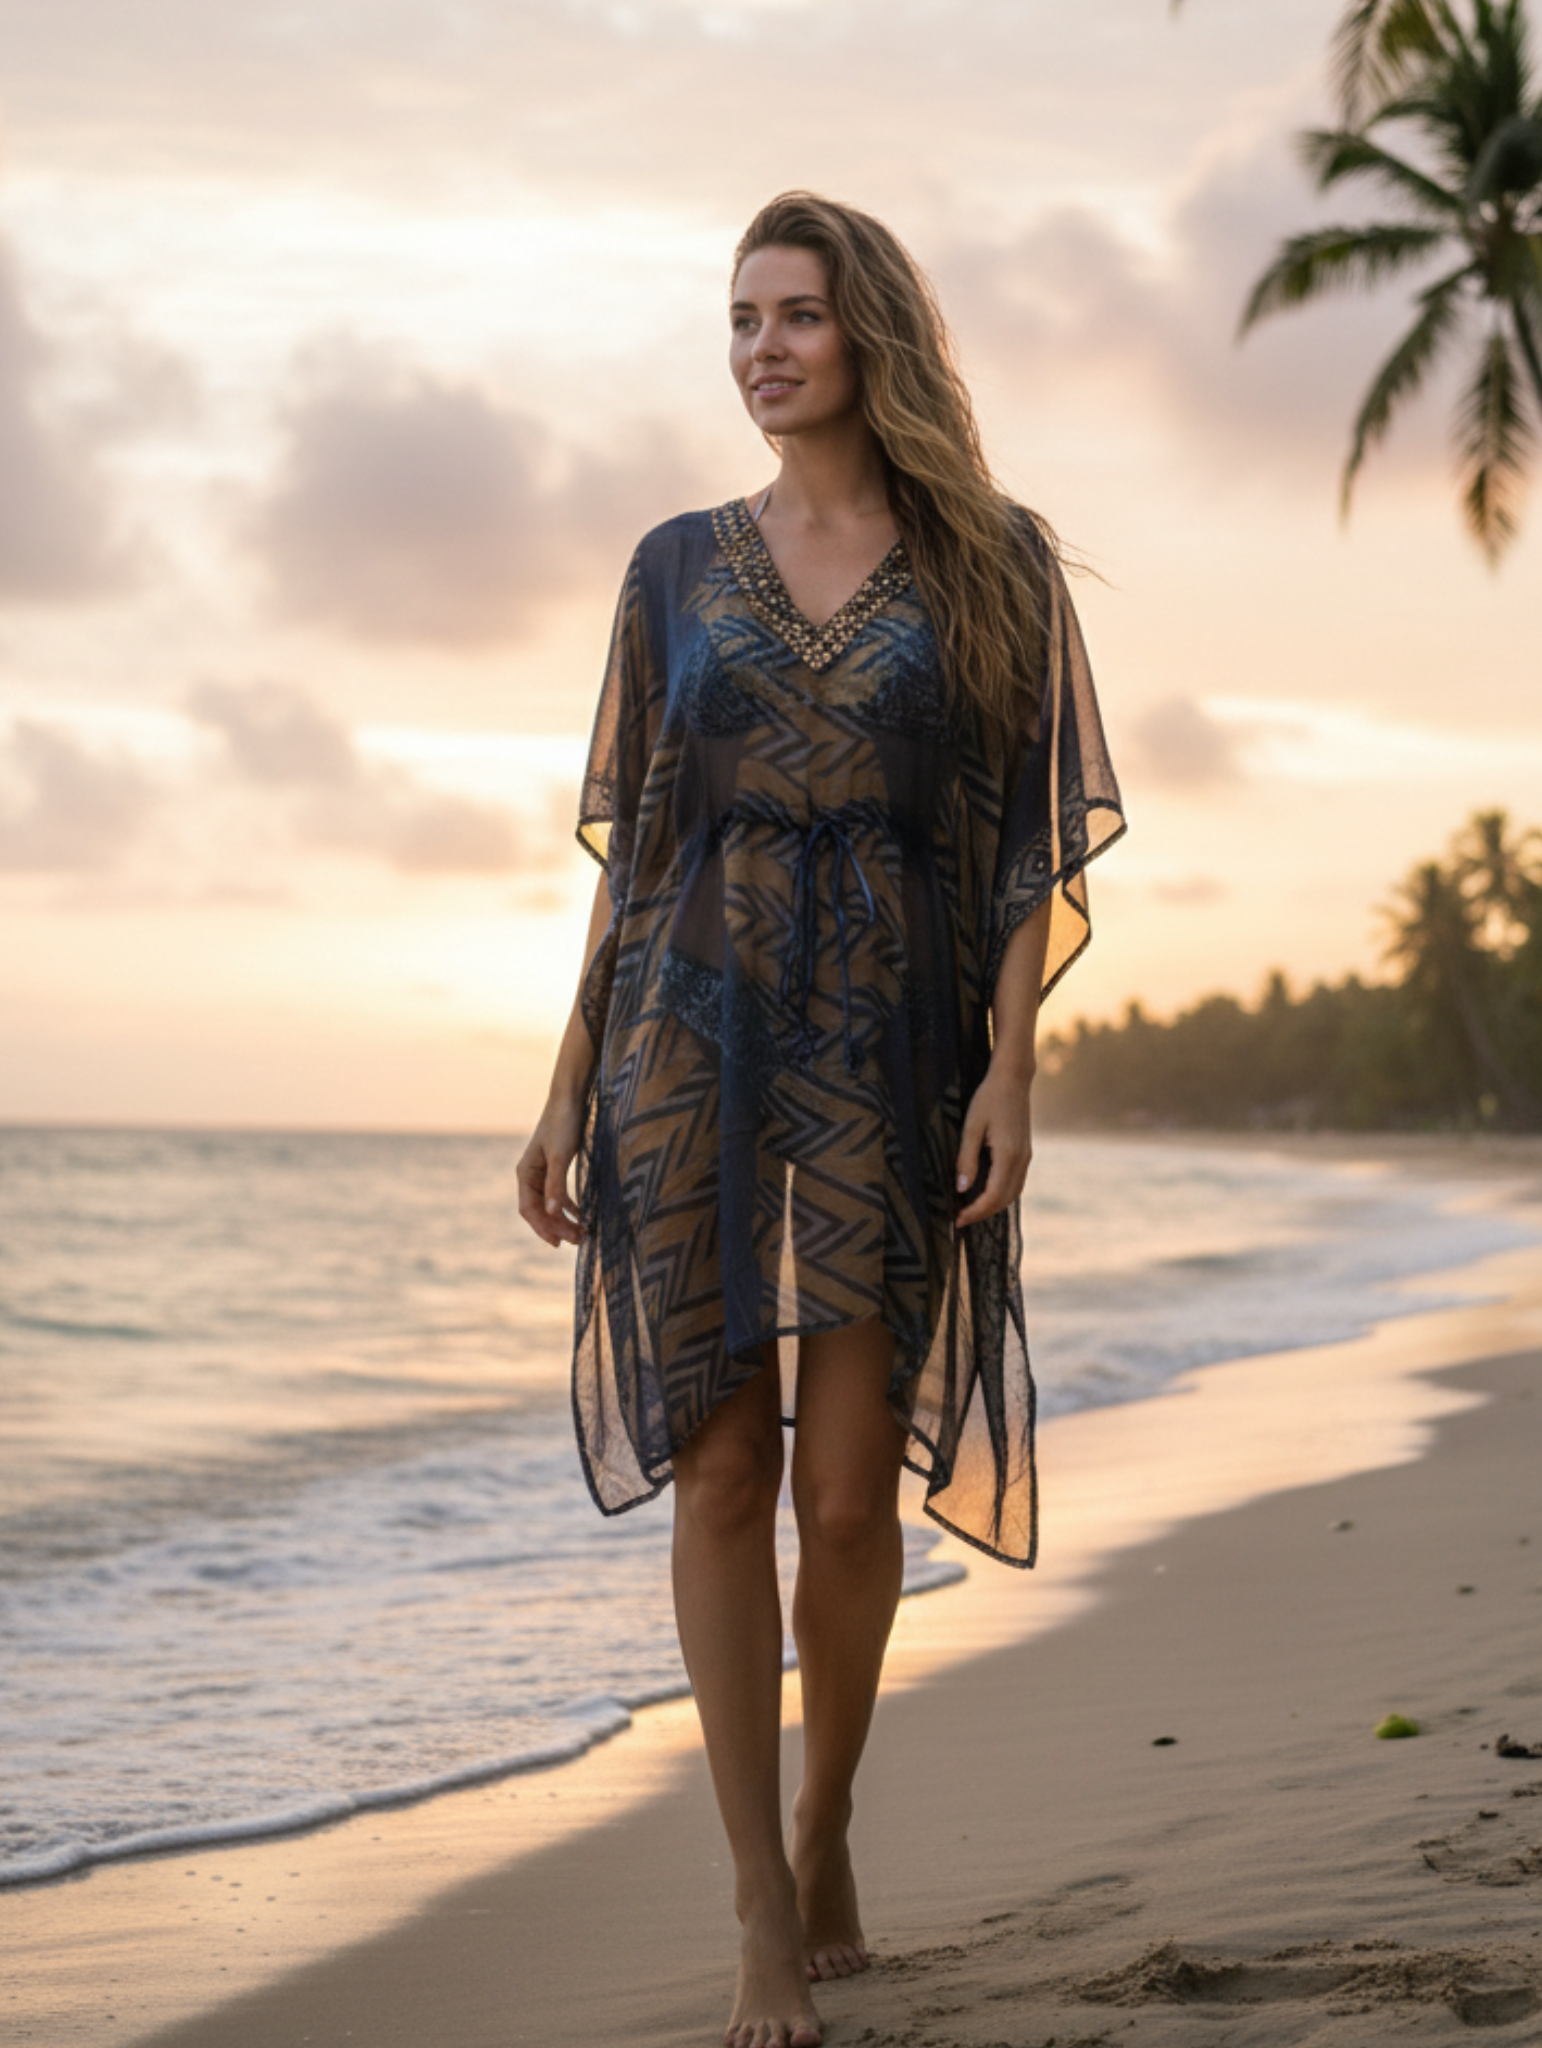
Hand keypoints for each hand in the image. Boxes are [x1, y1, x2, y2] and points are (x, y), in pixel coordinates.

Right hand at [517, 1094, 586, 1246]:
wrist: (570, 1098)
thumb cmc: (563, 1124)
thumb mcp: (560, 1156)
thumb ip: (555, 1185)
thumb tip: (551, 1212)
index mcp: (525, 1173)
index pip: (529, 1209)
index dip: (542, 1228)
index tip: (559, 1243)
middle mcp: (530, 1175)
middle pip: (539, 1210)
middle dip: (556, 1227)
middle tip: (578, 1240)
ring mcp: (542, 1171)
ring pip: (549, 1204)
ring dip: (563, 1220)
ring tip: (581, 1233)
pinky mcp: (555, 1166)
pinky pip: (558, 1194)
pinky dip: (569, 1206)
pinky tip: (581, 1215)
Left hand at [954, 1063, 1033, 1227]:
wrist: (1013, 1079)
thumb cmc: (988, 1098)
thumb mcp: (971, 1127)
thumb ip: (966, 1159)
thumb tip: (961, 1188)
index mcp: (1008, 1155)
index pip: (993, 1196)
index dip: (975, 1211)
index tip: (958, 1219)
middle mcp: (1021, 1160)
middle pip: (1005, 1200)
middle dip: (983, 1213)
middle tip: (960, 1218)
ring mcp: (1026, 1157)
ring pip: (1012, 1193)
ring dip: (993, 1205)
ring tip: (970, 1209)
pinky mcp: (1025, 1152)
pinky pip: (1016, 1182)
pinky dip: (1001, 1193)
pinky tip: (985, 1192)